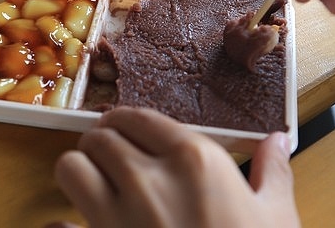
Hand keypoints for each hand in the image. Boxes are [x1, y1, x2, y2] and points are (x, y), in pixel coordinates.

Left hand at [53, 107, 299, 227]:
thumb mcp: (276, 218)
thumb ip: (272, 173)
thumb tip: (276, 142)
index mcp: (193, 160)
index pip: (138, 117)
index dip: (127, 122)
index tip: (127, 130)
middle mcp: (148, 179)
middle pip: (99, 136)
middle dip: (101, 143)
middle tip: (111, 156)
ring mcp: (117, 216)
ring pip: (70, 167)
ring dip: (79, 171)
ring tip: (96, 182)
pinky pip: (59, 225)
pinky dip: (62, 224)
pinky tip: (75, 226)